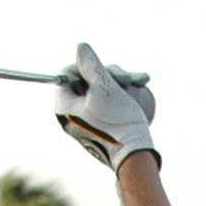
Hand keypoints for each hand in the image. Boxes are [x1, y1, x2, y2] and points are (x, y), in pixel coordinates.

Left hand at [55, 43, 155, 171]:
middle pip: (86, 82)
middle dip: (111, 76)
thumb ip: (91, 65)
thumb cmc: (118, 123)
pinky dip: (123, 98)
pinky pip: (109, 106)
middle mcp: (71, 116)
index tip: (109, 73)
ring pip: (101, 92)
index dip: (89, 67)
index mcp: (63, 107)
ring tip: (141, 83)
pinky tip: (139, 92)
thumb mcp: (105, 88)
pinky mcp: (101, 129)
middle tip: (130, 80)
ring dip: (121, 85)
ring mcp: (86, 123)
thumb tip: (80, 46)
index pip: (69, 74)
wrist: (135, 158)